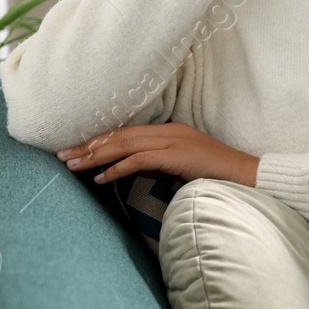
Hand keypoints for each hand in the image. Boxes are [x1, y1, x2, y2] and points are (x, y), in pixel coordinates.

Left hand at [56, 123, 259, 186]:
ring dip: (94, 156)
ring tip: (70, 165)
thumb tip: (135, 169)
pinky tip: (98, 178)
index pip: (127, 133)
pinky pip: (138, 160)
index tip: (77, 150)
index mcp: (170, 130)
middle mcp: (168, 130)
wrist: (248, 176)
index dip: (99, 140)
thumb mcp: (185, 166)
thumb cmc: (219, 176)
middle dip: (88, 145)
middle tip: (61, 155)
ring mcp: (173, 140)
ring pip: (123, 145)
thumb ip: (162, 163)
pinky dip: (115, 168)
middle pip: (119, 135)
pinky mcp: (176, 155)